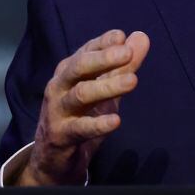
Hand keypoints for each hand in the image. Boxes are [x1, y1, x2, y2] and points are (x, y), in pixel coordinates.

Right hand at [17, 29, 149, 185]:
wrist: (53, 157)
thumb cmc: (81, 115)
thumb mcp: (104, 89)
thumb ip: (123, 65)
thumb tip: (141, 37)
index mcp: (69, 70)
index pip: (86, 50)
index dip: (104, 43)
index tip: (122, 36)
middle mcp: (60, 86)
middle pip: (79, 67)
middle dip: (103, 58)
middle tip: (127, 53)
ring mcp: (58, 111)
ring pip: (82, 94)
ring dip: (107, 86)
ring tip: (132, 81)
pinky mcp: (61, 135)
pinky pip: (80, 128)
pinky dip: (98, 124)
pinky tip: (116, 120)